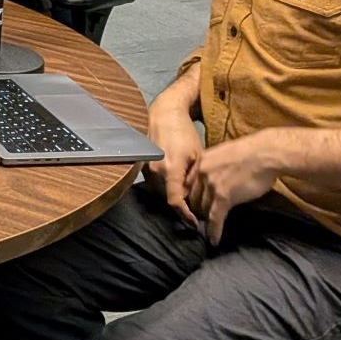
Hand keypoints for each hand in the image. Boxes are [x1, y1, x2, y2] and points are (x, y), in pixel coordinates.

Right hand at [144, 104, 204, 230]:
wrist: (165, 115)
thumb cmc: (185, 134)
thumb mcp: (197, 156)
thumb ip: (194, 179)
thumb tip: (196, 200)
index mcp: (170, 169)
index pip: (174, 202)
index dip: (185, 215)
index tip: (194, 224)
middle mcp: (155, 171)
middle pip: (167, 200)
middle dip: (182, 207)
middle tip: (197, 211)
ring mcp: (146, 169)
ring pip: (161, 193)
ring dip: (173, 198)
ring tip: (189, 197)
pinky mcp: (143, 167)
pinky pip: (156, 185)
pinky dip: (166, 188)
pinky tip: (177, 184)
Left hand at [184, 132, 282, 244]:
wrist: (266, 153)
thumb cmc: (253, 152)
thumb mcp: (225, 154)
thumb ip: (215, 166)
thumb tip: (216, 177)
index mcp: (201, 162)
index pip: (188, 185)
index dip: (192, 197)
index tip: (195, 206)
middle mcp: (201, 173)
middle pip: (194, 199)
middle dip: (198, 210)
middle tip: (205, 219)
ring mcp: (211, 185)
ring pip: (203, 209)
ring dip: (207, 220)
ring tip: (211, 229)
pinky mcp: (224, 197)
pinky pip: (214, 218)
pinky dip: (214, 231)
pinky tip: (214, 240)